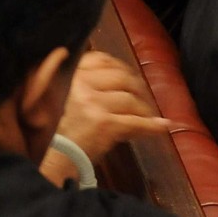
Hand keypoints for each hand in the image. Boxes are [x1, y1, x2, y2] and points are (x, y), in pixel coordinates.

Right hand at [54, 51, 170, 161]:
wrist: (55, 157)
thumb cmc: (59, 130)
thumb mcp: (64, 96)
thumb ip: (83, 81)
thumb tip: (118, 74)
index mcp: (72, 75)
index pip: (101, 59)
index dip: (120, 66)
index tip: (128, 75)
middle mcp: (81, 84)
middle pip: (121, 77)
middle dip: (138, 88)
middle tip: (144, 98)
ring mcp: (94, 104)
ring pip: (131, 100)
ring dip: (145, 109)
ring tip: (149, 116)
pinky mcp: (105, 124)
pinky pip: (136, 122)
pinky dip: (152, 126)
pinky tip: (162, 127)